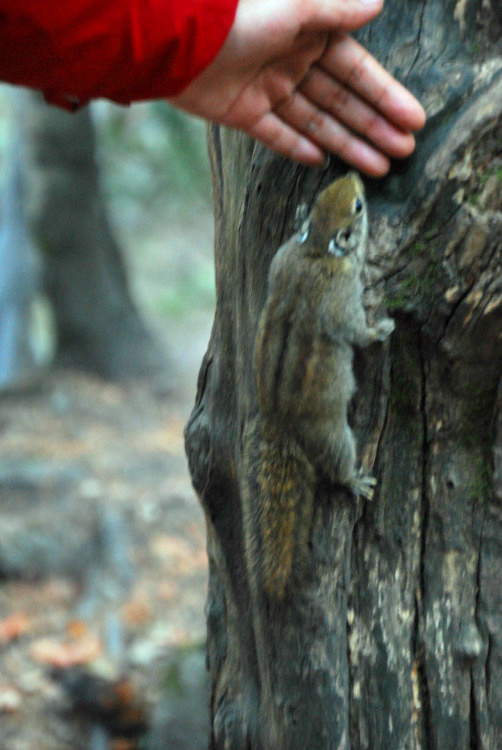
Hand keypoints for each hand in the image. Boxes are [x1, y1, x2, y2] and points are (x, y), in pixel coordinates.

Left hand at [169, 0, 425, 175]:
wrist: (180, 40)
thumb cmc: (241, 16)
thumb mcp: (296, 6)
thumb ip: (336, 10)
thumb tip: (377, 4)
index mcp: (309, 34)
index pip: (357, 71)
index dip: (386, 96)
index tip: (413, 121)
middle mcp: (292, 62)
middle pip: (341, 101)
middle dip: (374, 126)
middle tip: (404, 152)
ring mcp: (268, 89)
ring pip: (315, 121)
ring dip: (347, 143)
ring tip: (378, 168)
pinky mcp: (243, 113)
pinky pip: (276, 134)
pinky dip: (297, 147)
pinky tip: (322, 162)